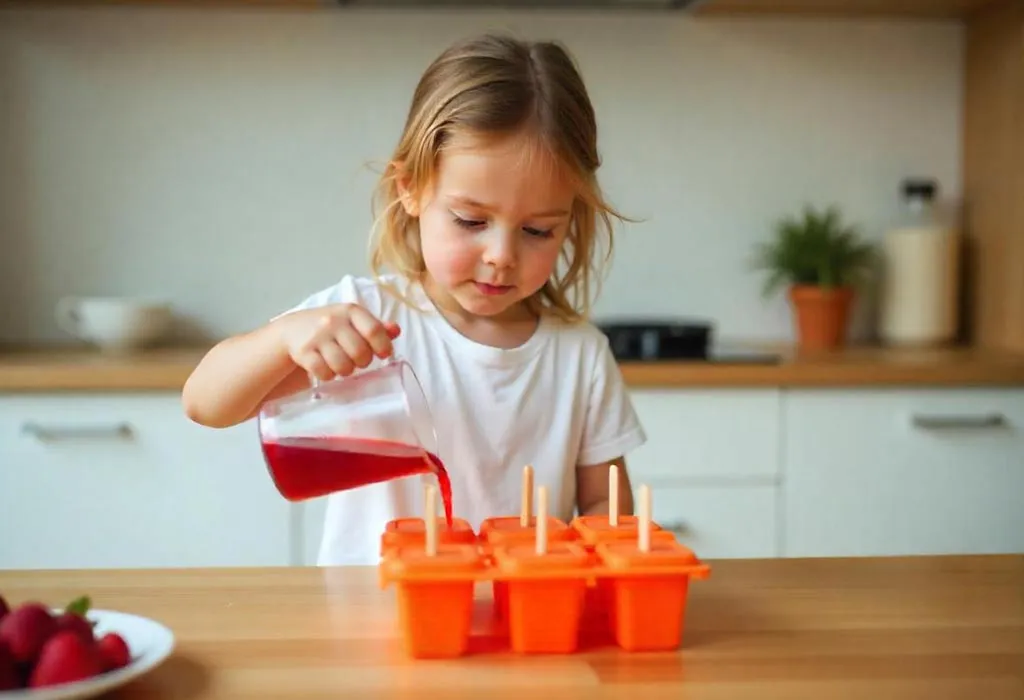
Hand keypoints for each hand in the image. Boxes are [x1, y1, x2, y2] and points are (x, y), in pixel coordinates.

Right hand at [275, 304, 400, 379]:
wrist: (293, 330)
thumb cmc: (331, 327)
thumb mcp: (353, 321)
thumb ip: (375, 327)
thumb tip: (396, 330)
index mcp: (351, 311)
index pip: (374, 330)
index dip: (383, 346)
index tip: (383, 354)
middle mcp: (333, 320)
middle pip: (360, 352)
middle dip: (363, 362)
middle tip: (358, 361)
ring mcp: (317, 336)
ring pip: (343, 366)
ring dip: (346, 371)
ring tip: (342, 365)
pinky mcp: (303, 352)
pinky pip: (324, 373)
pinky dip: (328, 375)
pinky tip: (327, 368)